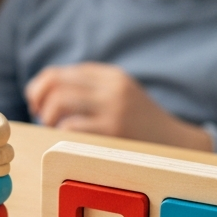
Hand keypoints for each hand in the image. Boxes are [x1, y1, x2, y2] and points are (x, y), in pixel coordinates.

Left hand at [24, 63, 213, 150]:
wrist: (179, 144)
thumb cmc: (140, 125)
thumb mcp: (119, 96)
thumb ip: (89, 90)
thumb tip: (43, 95)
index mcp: (111, 76)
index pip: (59, 73)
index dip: (39, 88)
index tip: (36, 104)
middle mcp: (112, 87)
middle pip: (55, 85)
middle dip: (40, 104)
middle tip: (44, 120)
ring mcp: (113, 109)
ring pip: (59, 102)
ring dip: (48, 118)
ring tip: (56, 130)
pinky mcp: (114, 132)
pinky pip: (71, 128)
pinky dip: (62, 134)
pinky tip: (68, 143)